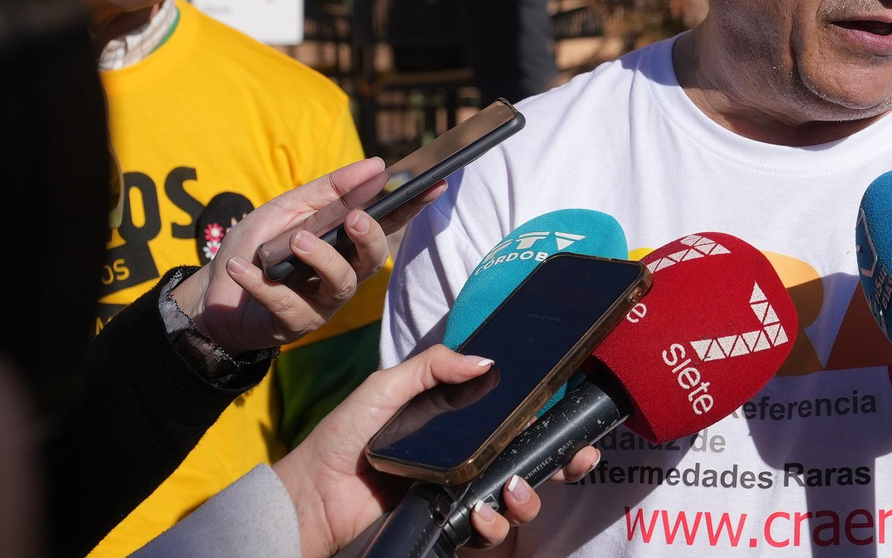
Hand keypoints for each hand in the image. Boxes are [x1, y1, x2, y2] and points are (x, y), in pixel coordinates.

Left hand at [170, 158, 443, 352]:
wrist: (213, 292)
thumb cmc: (259, 248)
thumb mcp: (289, 208)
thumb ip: (331, 190)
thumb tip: (377, 166)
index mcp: (346, 242)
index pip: (386, 221)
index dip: (413, 205)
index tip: (434, 183)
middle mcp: (343, 273)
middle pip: (373, 259)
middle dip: (370, 238)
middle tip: (356, 218)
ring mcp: (322, 302)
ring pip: (341, 284)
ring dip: (321, 259)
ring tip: (296, 240)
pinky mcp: (295, 324)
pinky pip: (288, 304)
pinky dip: (263, 284)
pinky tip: (243, 267)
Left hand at [272, 345, 601, 557]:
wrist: (315, 492)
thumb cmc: (347, 435)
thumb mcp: (387, 386)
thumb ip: (433, 368)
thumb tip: (486, 361)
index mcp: (461, 419)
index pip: (517, 416)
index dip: (551, 416)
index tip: (576, 413)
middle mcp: (469, 456)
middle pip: (531, 459)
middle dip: (563, 461)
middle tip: (576, 458)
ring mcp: (461, 491)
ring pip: (518, 499)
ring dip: (528, 497)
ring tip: (514, 489)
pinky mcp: (448, 521)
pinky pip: (486, 529)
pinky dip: (492, 524)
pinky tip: (482, 514)